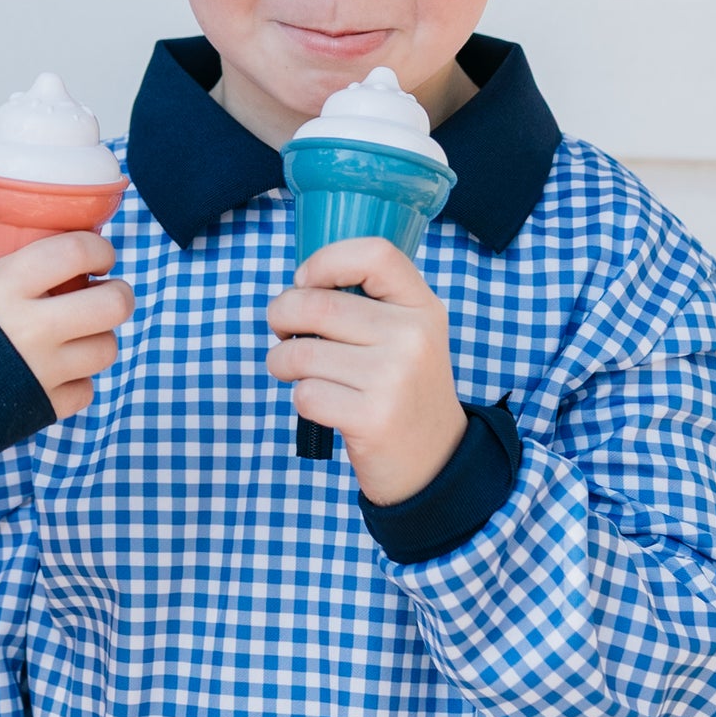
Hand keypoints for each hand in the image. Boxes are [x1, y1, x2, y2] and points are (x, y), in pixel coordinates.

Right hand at [0, 232, 131, 419]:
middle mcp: (32, 327)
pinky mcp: (44, 407)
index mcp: (7, 286)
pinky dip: (77, 380)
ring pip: (107, 349)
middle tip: (106, 290)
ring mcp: (42, 371)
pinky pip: (86, 390)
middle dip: (119, 293)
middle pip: (113, 305)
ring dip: (99, 337)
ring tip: (80, 332)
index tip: (100, 252)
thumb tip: (21, 246)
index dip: (100, 248)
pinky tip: (57, 370)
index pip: (77, 250)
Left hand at [266, 238, 462, 503]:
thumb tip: (298, 285)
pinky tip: (323, 404)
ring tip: (295, 371)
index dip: (326, 260)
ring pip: (302, 352)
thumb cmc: (402, 390)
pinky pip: (306, 394)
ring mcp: (395, 378)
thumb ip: (368, 303)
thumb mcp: (408, 336)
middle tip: (283, 331)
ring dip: (282, 362)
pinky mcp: (373, 418)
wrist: (435, 463)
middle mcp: (414, 337)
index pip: (375, 253)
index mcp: (423, 307)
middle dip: (281, 315)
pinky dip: (302, 399)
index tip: (306, 281)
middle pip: (318, 303)